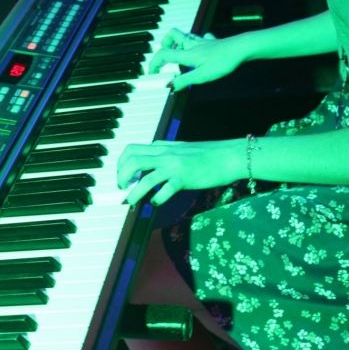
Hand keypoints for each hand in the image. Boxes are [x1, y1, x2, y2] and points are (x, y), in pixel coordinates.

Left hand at [117, 139, 244, 205]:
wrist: (227, 155)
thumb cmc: (206, 155)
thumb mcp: (180, 151)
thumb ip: (163, 157)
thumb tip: (148, 171)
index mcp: (162, 146)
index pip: (132, 150)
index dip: (121, 164)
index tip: (121, 176)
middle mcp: (165, 153)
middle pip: (132, 161)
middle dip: (121, 176)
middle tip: (122, 189)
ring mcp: (174, 165)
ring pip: (145, 178)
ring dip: (134, 193)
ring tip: (131, 202)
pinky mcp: (184, 178)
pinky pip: (165, 190)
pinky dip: (156, 199)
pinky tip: (156, 203)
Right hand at [148, 28, 245, 89]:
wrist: (240, 49)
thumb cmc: (222, 62)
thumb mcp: (202, 76)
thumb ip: (185, 80)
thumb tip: (169, 85)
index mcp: (187, 54)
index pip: (164, 54)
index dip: (154, 63)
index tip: (153, 73)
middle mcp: (192, 45)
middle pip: (172, 35)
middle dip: (165, 43)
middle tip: (166, 55)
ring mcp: (203, 42)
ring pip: (185, 35)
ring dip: (179, 42)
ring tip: (179, 53)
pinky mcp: (213, 42)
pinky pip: (202, 37)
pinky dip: (198, 42)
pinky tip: (201, 48)